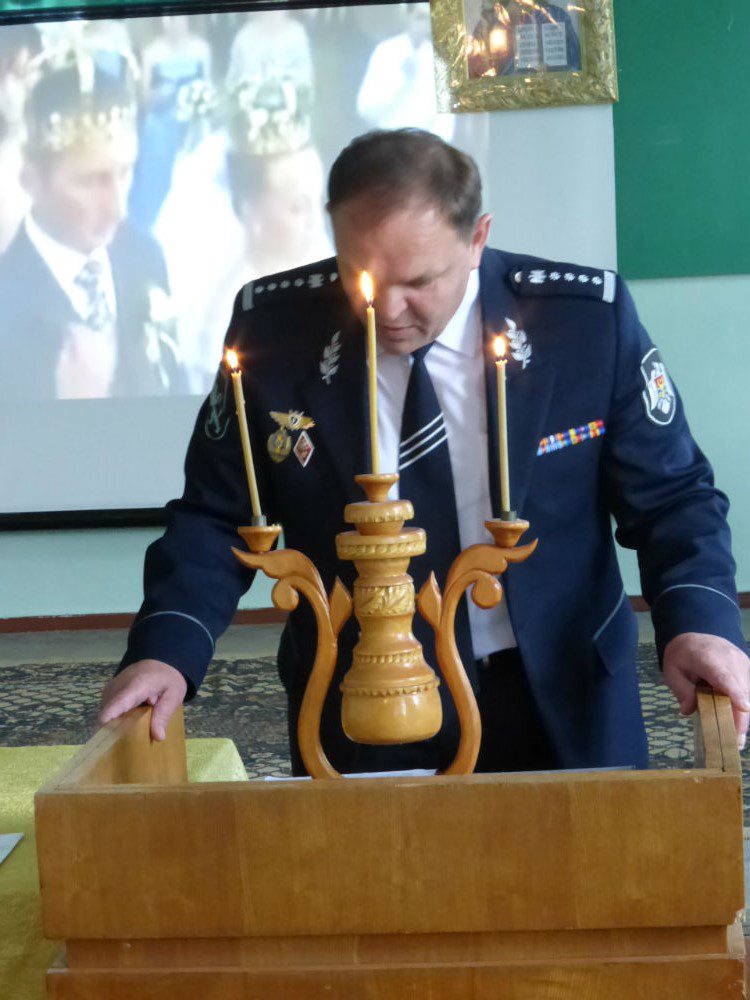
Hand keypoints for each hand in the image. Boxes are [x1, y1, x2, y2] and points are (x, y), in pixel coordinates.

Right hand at [99, 659, 187, 740]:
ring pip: (106, 714)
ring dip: (118, 722)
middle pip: (107, 716)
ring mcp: (110, 688)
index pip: (111, 710)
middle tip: (134, 736)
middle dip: (116, 729)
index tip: (115, 744)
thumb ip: (164, 715)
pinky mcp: (109, 690)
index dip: (108, 728)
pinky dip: (117, 716)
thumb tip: (158, 737)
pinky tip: (131, 717)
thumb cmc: (168, 678)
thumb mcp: (174, 695)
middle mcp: (116, 687)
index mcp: (134, 687)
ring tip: (135, 724)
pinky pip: (108, 708)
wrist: (161, 660)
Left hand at [663, 632, 749, 749]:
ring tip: (736, 739)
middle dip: (741, 717)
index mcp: (707, 657)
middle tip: (735, 742)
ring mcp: (742, 662)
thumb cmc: (682, 656)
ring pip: (748, 692)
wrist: (694, 637)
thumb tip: (688, 710)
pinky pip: (749, 689)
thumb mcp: (672, 671)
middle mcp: (730, 658)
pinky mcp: (748, 668)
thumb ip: (682, 690)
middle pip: (741, 689)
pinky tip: (737, 724)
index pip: (724, 676)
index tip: (744, 708)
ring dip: (744, 716)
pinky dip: (744, 706)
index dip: (735, 692)